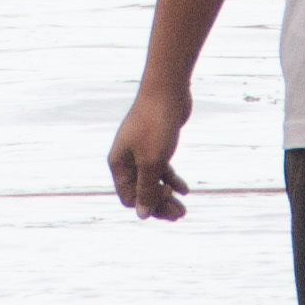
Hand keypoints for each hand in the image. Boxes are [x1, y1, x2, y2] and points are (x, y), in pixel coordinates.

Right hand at [109, 80, 193, 220]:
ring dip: (167, 196)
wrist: (167, 90)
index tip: (167, 197)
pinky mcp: (156, 144)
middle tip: (180, 215)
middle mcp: (126, 159)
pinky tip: (185, 190)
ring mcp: (141, 151)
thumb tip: (141, 215)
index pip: (129, 197)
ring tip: (183, 209)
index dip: (147, 205)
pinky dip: (172, 180)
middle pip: (141, 192)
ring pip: (152, 182)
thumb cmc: (155, 125)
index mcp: (118, 164)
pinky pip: (161, 169)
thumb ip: (146, 189)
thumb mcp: (151, 162)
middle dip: (159, 205)